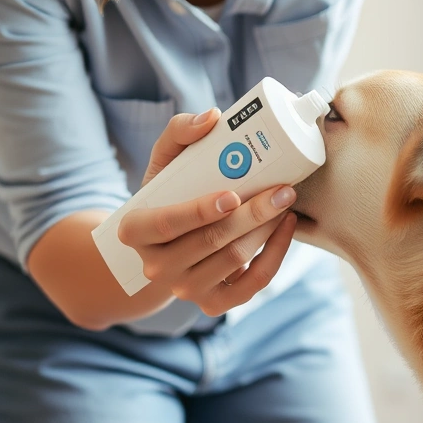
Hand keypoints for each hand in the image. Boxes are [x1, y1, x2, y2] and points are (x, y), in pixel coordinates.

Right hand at [116, 108, 297, 316]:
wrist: (168, 246)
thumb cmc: (168, 195)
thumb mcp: (163, 162)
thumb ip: (179, 132)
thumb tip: (212, 118)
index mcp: (136, 232)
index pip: (167, 224)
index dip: (199, 212)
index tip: (233, 195)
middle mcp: (156, 267)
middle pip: (212, 241)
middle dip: (253, 214)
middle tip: (283, 189)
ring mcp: (185, 289)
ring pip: (236, 259)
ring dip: (267, 229)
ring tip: (285, 200)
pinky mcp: (213, 303)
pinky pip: (252, 283)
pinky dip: (276, 255)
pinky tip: (286, 227)